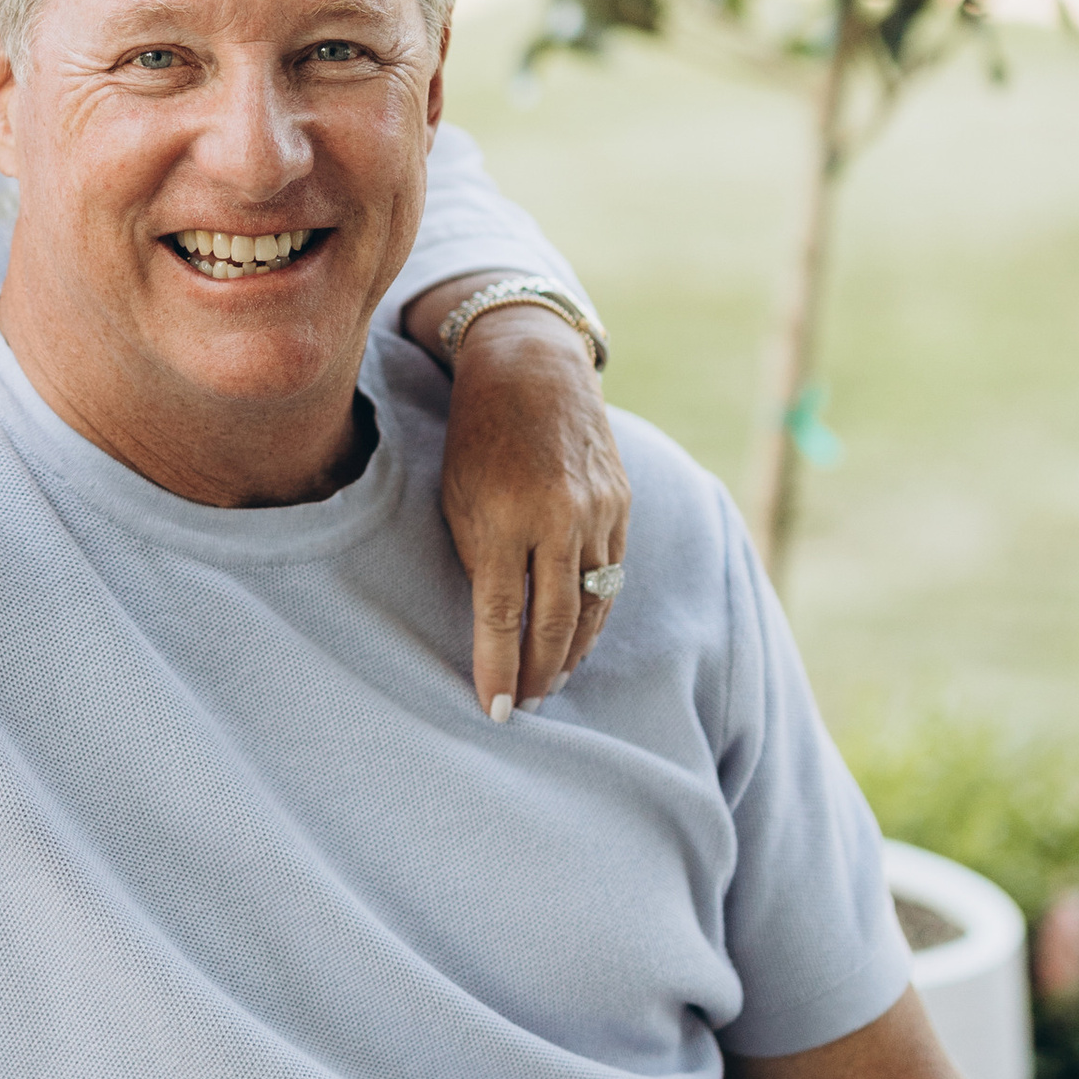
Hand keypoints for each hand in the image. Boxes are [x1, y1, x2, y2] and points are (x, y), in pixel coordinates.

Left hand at [424, 302, 629, 715]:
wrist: (532, 367)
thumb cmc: (477, 436)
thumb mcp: (456, 496)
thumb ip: (478, 559)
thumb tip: (497, 624)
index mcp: (506, 515)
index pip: (503, 614)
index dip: (498, 668)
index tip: (494, 710)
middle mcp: (559, 517)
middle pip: (556, 620)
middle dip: (540, 673)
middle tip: (526, 706)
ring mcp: (598, 511)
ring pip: (593, 605)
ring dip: (573, 653)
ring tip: (552, 682)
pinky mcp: (622, 505)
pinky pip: (611, 576)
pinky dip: (596, 614)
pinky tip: (580, 639)